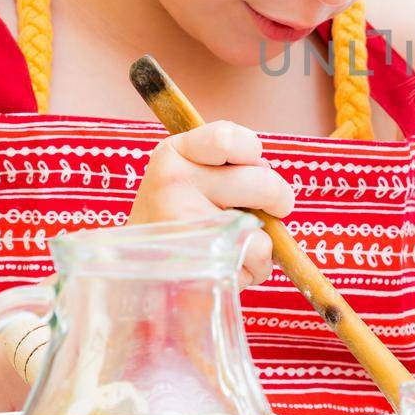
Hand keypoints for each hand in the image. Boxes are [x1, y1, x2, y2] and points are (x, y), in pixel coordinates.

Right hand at [130, 121, 293, 287]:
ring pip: (262, 228)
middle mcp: (172, 183)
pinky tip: (225, 269)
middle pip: (262, 182)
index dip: (252, 153)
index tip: (251, 167)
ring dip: (264, 245)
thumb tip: (273, 185)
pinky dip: (253, 269)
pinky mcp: (199, 260)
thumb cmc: (176, 224)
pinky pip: (255, 257)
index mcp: (172, 154)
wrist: (135, 276)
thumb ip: (228, 170)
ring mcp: (184, 222)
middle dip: (279, 200)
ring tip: (235, 249)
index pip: (228, 138)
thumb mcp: (188, 182)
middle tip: (273, 211)